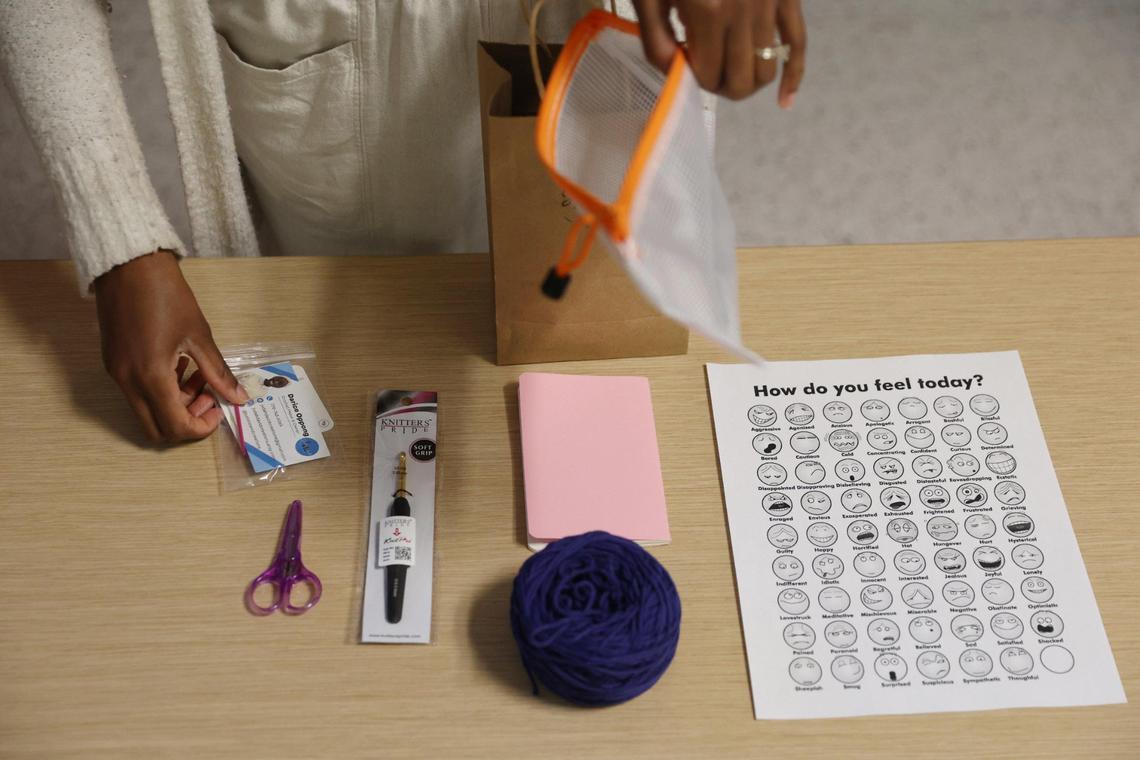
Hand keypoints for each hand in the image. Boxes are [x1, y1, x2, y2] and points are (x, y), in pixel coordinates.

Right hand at [94, 250, 248, 443]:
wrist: (128, 265)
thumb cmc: (166, 295)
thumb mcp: (199, 336)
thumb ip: (218, 373)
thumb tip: (238, 398)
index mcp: (151, 377)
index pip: (176, 427)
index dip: (201, 427)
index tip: (219, 408)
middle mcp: (127, 382)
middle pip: (157, 429)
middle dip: (187, 420)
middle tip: (209, 396)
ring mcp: (116, 373)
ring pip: (147, 411)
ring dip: (175, 404)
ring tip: (198, 376)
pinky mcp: (112, 363)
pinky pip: (137, 392)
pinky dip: (160, 390)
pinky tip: (179, 365)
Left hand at [633, 0, 806, 103]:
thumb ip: (655, 38)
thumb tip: (674, 74)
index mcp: (708, 11)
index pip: (709, 75)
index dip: (696, 83)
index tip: (686, 69)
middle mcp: (744, 12)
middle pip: (740, 80)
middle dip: (721, 88)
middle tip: (706, 76)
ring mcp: (770, 4)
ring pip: (767, 69)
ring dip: (749, 83)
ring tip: (730, 77)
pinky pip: (799, 42)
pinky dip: (795, 75)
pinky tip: (785, 101)